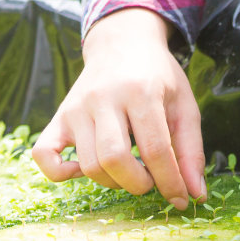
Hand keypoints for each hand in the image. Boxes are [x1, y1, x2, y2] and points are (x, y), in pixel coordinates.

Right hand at [30, 7, 206, 209]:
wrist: (123, 42)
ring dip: (112, 181)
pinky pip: (44, 153)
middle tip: (150, 180)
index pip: (155, 150)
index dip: (170, 182)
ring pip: (88, 164)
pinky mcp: (59, 116)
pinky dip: (60, 172)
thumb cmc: (157, 77)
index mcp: (141, 91)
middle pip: (114, 159)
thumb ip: (191, 151)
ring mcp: (77, 106)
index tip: (180, 199)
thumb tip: (196, 196)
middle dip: (138, 183)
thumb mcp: (184, 105)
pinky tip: (83, 169)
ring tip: (128, 170)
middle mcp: (104, 97)